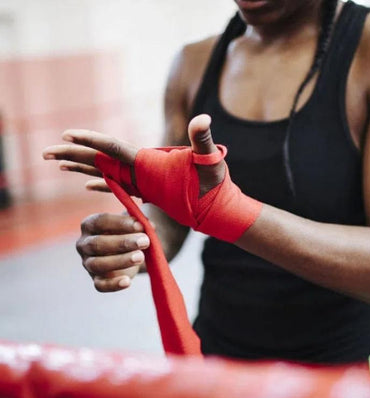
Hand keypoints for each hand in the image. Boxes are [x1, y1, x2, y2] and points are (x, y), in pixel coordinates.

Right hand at [42, 114, 224, 196]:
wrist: (221, 206)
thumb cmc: (216, 186)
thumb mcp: (210, 162)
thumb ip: (203, 140)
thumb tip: (203, 118)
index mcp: (149, 160)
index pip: (114, 147)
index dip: (91, 140)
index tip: (69, 134)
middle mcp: (142, 166)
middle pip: (101, 156)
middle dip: (74, 153)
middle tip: (47, 152)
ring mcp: (143, 178)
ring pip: (105, 170)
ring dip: (81, 166)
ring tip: (57, 163)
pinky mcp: (147, 190)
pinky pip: (117, 185)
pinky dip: (101, 183)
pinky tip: (87, 183)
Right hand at [76, 213, 149, 291]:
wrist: (129, 251)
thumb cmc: (128, 232)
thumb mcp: (133, 224)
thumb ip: (140, 222)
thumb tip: (150, 226)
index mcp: (90, 225)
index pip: (100, 221)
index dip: (120, 223)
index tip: (140, 226)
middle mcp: (84, 244)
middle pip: (97, 243)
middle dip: (122, 242)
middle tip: (145, 241)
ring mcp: (88, 263)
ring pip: (98, 264)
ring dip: (120, 260)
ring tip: (141, 257)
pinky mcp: (97, 280)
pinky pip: (100, 285)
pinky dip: (113, 285)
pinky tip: (127, 282)